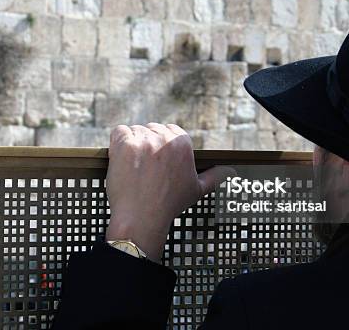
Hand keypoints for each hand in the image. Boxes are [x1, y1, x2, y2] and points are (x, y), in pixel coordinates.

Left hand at [105, 123, 229, 261]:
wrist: (141, 218)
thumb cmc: (169, 205)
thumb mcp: (197, 190)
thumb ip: (215, 176)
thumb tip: (230, 171)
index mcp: (182, 143)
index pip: (171, 130)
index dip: (162, 146)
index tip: (158, 161)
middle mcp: (163, 138)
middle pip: (152, 129)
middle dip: (148, 145)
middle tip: (145, 169)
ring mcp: (142, 140)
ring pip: (135, 131)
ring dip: (132, 145)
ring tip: (134, 168)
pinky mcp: (123, 145)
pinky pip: (119, 132)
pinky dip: (117, 143)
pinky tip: (122, 159)